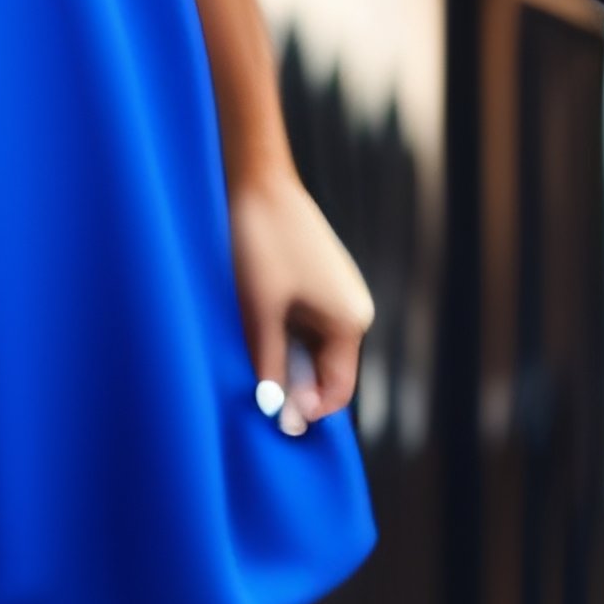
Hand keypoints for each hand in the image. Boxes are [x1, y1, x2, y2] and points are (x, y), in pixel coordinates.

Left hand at [226, 165, 373, 424]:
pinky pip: (306, 326)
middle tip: (249, 389)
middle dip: (292, 387)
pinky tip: (253, 330)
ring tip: (248, 354)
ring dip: (283, 361)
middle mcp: (355, 311)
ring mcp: (339, 295)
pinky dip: (282, 337)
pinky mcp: (321, 282)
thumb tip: (276, 414)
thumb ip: (270, 367)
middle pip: (326, 372)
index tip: (267, 420)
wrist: (258, 183)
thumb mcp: (259, 315)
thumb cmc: (259, 247)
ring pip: (312, 350)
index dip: (304, 412)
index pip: (336, 392)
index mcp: (350, 323)